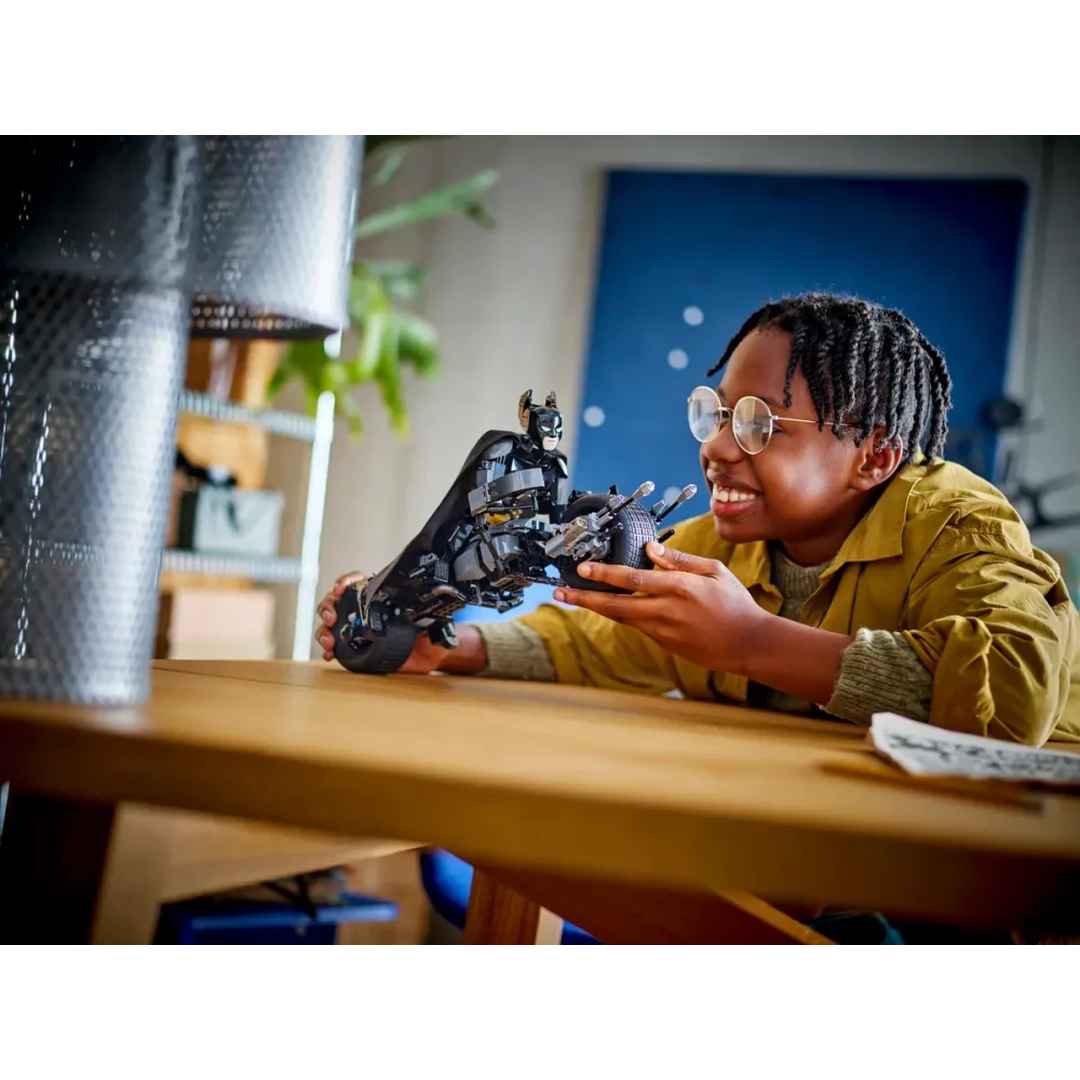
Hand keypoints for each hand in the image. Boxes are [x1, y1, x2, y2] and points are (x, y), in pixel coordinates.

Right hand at [314, 571, 485, 674]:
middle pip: (335, 601)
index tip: (341, 588)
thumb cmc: (429, 636)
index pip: (356, 582)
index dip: (345, 581)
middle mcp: (364, 611)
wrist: (428, 660)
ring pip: (329, 624)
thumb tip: (438, 610)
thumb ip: (432, 615)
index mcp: (379, 598)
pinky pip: (335, 647)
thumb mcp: (432, 622)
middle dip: (328, 606)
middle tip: (332, 617)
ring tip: (328, 641)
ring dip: (323, 630)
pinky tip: (328, 655)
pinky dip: (328, 650)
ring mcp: (356, 630)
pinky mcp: (355, 649)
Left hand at [551, 542, 767, 675]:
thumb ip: (680, 560)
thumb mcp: (713, 572)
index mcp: (680, 588)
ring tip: (572, 598)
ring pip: (621, 617)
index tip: (584, 568)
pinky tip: (605, 606)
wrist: (749, 643)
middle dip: (585, 598)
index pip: (634, 579)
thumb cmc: (735, 604)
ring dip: (595, 607)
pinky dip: (619, 615)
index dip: (605, 574)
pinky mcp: (664, 643)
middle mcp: (667, 611)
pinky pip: (636, 626)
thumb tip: (651, 550)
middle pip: (616, 605)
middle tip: (560, 592)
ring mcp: (664, 630)